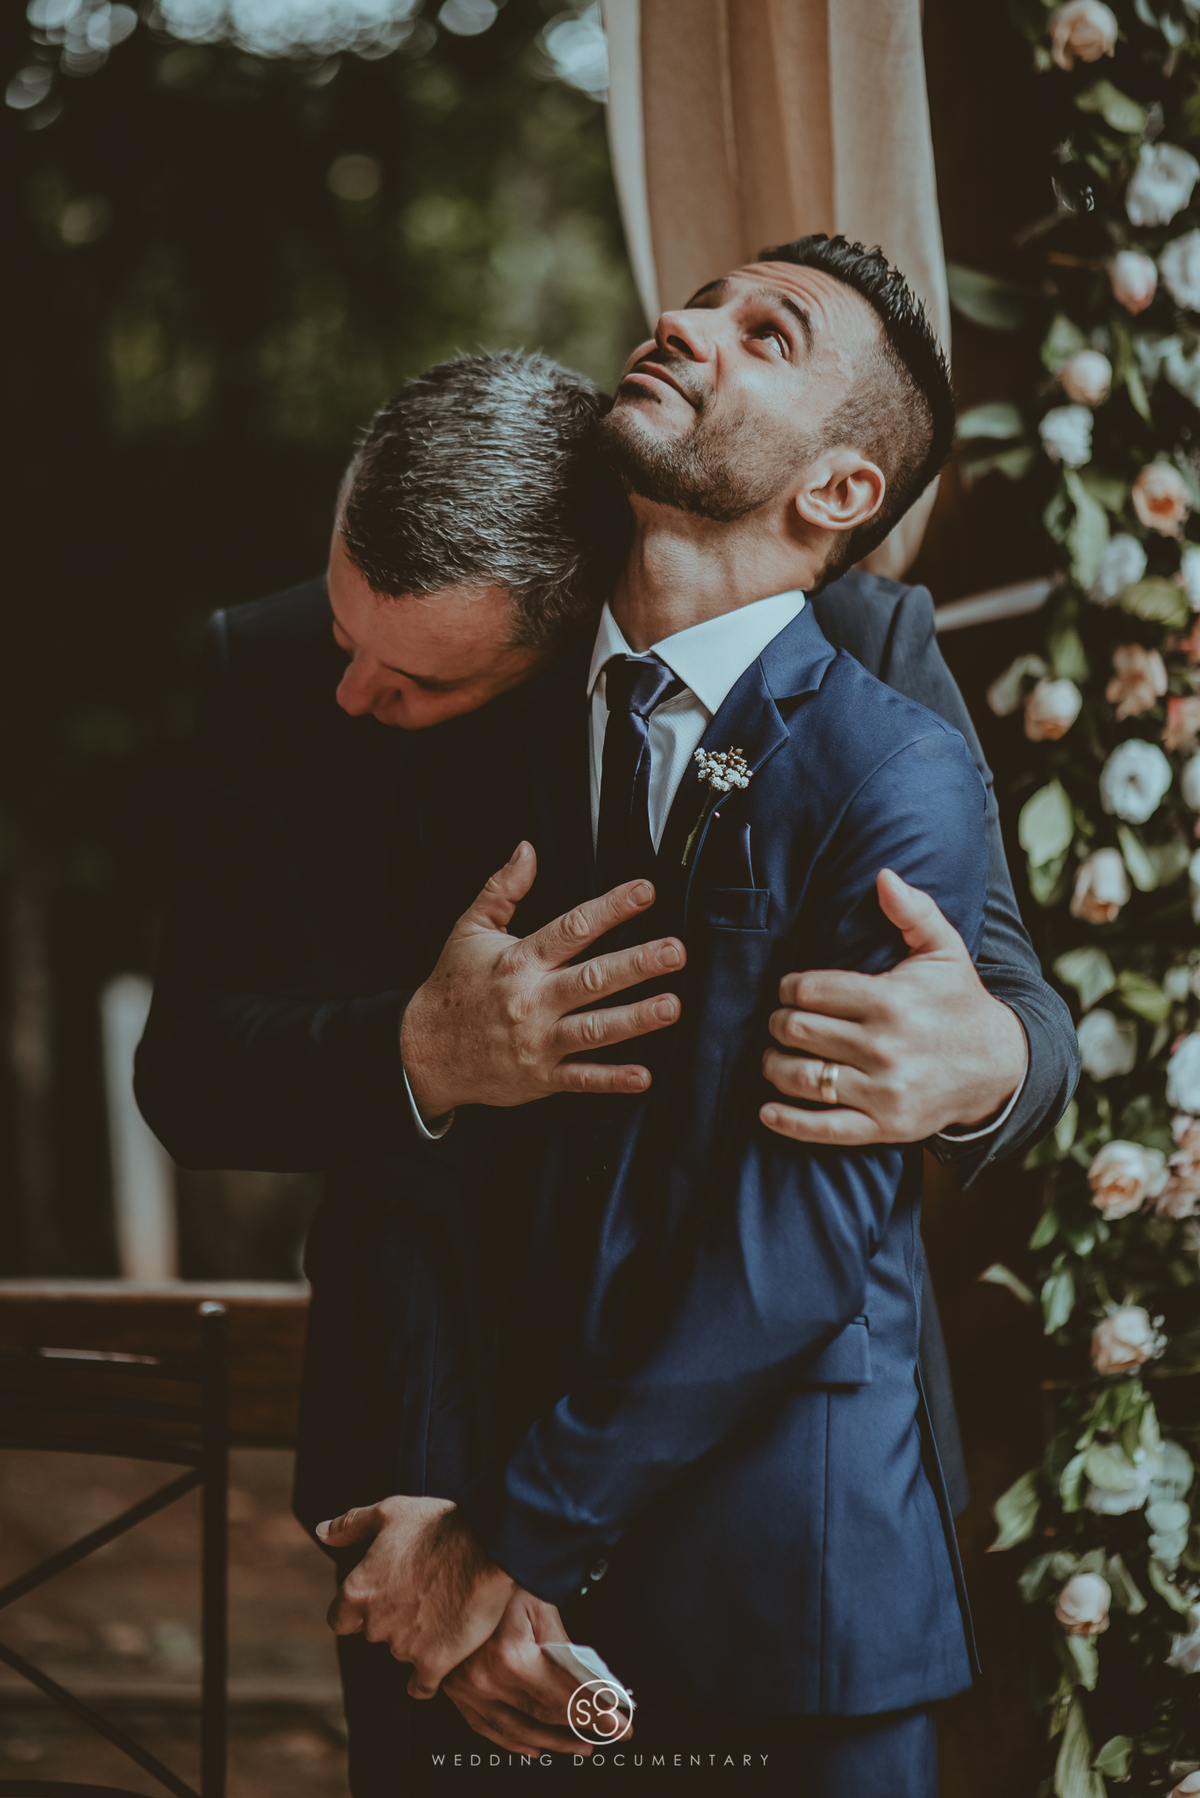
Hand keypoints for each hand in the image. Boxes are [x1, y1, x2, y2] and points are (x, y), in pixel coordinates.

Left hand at [320, 1498, 514, 1698]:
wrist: (487, 1546)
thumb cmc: (438, 1525)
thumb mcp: (389, 1512)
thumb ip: (350, 1525)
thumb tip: (322, 1532)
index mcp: (358, 1591)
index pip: (340, 1619)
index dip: (358, 1610)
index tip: (378, 1599)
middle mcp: (375, 1624)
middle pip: (374, 1633)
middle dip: (391, 1618)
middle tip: (418, 1597)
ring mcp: (403, 1647)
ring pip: (400, 1653)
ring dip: (414, 1639)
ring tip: (441, 1612)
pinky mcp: (433, 1664)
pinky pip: (421, 1686)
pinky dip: (427, 1678)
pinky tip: (438, 1661)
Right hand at [401, 840, 685, 1119]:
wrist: (422, 1051)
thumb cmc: (452, 988)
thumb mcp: (469, 930)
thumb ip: (502, 889)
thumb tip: (526, 850)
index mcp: (519, 961)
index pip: (573, 928)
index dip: (612, 907)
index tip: (646, 892)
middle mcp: (531, 1000)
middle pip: (591, 979)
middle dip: (636, 964)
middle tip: (674, 951)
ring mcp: (537, 1041)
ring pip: (593, 1029)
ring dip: (635, 1019)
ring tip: (671, 1006)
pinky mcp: (539, 1077)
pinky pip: (581, 1079)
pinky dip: (612, 1079)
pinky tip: (643, 1075)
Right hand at [442, 1587, 596, 1758]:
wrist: (459, 1573)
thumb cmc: (501, 1580)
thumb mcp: (541, 1607)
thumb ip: (564, 1650)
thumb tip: (592, 1684)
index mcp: (508, 1656)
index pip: (562, 1696)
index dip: (594, 1712)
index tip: (619, 1723)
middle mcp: (484, 1680)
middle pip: (542, 1716)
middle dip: (583, 1726)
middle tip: (612, 1732)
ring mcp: (466, 1691)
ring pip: (516, 1731)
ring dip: (553, 1742)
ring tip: (581, 1744)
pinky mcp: (456, 1692)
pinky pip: (487, 1728)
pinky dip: (513, 1741)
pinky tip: (535, 1746)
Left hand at [759, 869, 1026, 1146]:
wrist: (1000, 1067)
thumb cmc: (960, 1002)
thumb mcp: (944, 950)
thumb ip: (913, 910)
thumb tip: (883, 876)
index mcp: (890, 1000)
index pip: (809, 991)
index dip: (788, 988)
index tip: (788, 989)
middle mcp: (884, 1047)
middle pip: (797, 1031)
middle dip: (779, 1024)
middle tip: (780, 1022)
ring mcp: (884, 1090)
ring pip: (802, 1077)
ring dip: (775, 1066)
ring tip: (774, 1057)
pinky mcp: (885, 1126)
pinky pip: (825, 1128)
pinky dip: (789, 1122)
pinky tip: (766, 1110)